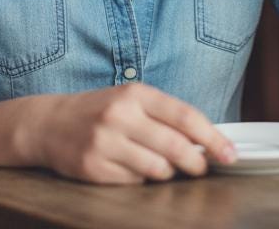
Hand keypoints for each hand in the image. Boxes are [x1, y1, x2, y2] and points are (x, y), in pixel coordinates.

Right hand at [34, 83, 236, 183]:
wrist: (48, 123)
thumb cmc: (100, 111)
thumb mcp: (131, 100)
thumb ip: (165, 115)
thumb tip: (206, 141)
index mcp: (135, 95)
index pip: (185, 116)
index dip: (212, 138)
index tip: (229, 153)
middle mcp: (120, 117)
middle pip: (175, 147)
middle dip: (197, 163)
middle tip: (203, 168)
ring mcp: (104, 143)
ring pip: (157, 169)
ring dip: (169, 173)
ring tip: (164, 167)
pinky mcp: (93, 169)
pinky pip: (134, 182)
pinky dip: (142, 179)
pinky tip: (134, 168)